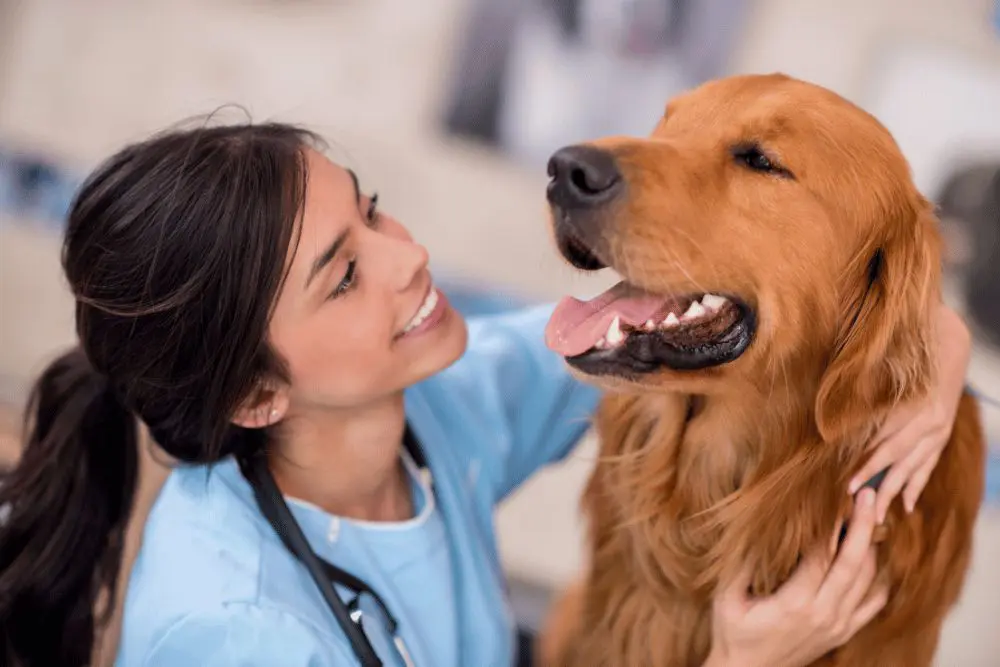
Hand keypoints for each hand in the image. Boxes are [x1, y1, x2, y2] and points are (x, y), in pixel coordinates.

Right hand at [705, 488, 887, 666]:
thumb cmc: (733, 634)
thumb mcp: (727, 597)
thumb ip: (742, 563)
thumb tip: (753, 526)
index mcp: (796, 603)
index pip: (822, 555)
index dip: (831, 524)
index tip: (835, 497)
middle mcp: (824, 614)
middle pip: (854, 563)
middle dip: (862, 526)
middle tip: (867, 496)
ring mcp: (838, 626)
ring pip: (868, 580)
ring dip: (871, 547)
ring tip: (870, 517)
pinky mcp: (843, 633)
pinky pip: (873, 603)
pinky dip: (879, 579)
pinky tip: (875, 558)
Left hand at [848, 303, 970, 522]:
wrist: (948, 341)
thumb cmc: (907, 351)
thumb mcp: (883, 367)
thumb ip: (861, 391)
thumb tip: (831, 415)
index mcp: (914, 408)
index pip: (885, 444)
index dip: (865, 465)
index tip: (846, 483)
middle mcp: (931, 423)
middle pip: (899, 460)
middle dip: (877, 483)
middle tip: (854, 504)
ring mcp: (940, 431)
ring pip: (915, 467)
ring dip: (896, 491)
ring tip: (879, 515)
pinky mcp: (942, 435)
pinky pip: (929, 465)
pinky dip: (917, 484)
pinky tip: (907, 505)